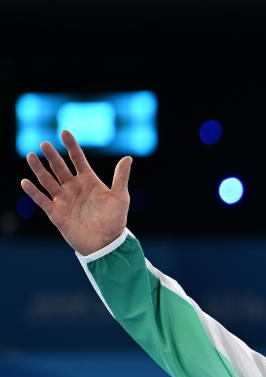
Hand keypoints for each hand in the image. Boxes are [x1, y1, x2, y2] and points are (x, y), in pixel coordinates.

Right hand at [20, 129, 133, 254]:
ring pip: (48, 180)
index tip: (64, 132)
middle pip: (60, 168)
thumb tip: (128, 158)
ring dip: (39, 169)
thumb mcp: (120, 198)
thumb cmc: (115, 221)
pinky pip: (42, 200)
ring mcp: (64, 199)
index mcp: (89, 182)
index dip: (71, 146)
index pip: (78, 160)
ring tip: (31, 156)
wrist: (105, 244)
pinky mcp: (55, 213)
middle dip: (52, 156)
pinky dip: (33, 192)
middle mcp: (74, 188)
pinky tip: (25, 182)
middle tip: (45, 144)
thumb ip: (121, 178)